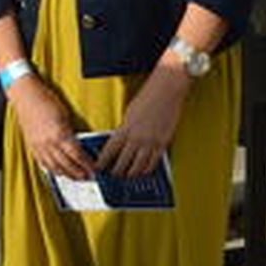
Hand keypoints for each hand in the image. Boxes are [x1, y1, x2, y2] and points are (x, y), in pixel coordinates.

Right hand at [9, 76, 93, 180]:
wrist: (25, 96)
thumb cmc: (45, 100)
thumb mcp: (64, 115)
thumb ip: (71, 132)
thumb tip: (80, 145)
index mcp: (59, 134)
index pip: (77, 155)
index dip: (87, 165)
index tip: (94, 169)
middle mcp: (49, 143)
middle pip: (67, 165)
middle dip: (79, 173)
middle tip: (88, 177)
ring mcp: (39, 146)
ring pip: (54, 167)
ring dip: (67, 174)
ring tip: (75, 177)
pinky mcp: (32, 146)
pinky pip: (43, 163)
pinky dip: (52, 170)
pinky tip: (58, 171)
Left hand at [96, 63, 190, 178]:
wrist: (166, 89)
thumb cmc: (148, 96)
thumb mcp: (130, 112)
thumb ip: (125, 129)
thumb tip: (121, 143)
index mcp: (125, 128)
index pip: (109, 151)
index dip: (102, 162)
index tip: (98, 168)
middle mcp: (137, 138)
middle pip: (122, 163)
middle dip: (116, 172)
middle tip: (113, 175)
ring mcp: (150, 142)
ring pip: (138, 167)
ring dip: (131, 174)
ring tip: (127, 176)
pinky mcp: (163, 143)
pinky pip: (153, 163)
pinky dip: (146, 169)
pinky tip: (143, 171)